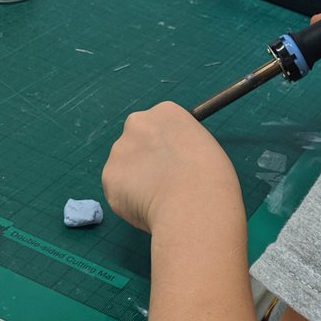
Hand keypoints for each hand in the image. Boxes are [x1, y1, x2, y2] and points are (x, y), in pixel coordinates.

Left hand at [102, 102, 241, 233]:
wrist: (193, 201)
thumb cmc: (212, 177)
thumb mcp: (205, 148)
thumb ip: (183, 148)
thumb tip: (174, 164)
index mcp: (166, 112)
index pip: (159, 127)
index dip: (167, 148)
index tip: (176, 164)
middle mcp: (137, 123)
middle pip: (137, 142)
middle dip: (146, 160)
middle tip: (164, 183)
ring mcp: (119, 150)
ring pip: (126, 168)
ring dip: (137, 182)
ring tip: (161, 200)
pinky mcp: (108, 177)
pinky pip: (118, 190)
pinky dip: (129, 201)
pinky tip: (149, 207)